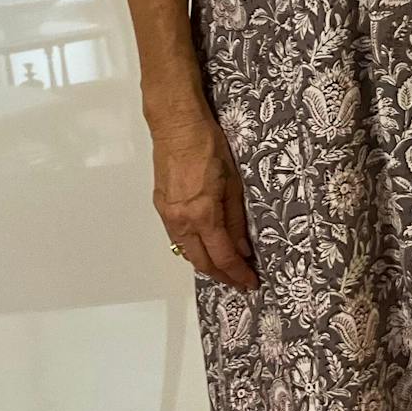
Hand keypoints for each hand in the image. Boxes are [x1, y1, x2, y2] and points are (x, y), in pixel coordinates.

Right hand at [151, 115, 258, 290]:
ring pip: (187, 253)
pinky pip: (177, 239)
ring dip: (206, 264)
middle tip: (239, 281)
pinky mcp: (161, 208)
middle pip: (202, 262)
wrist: (177, 127)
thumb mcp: (233, 183)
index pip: (223, 256)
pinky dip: (193, 249)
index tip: (250, 283)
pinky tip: (205, 248)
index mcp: (203, 215)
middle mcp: (182, 221)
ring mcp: (168, 216)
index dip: (238, 273)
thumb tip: (242, 248)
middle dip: (222, 275)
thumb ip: (236, 220)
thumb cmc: (209, 147)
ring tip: (225, 268)